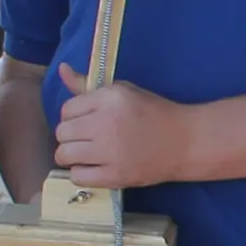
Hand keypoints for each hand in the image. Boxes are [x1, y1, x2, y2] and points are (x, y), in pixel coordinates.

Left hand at [51, 63, 197, 190]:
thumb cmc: (153, 114)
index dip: (75, 116)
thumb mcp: (122, 91)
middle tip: (88, 139)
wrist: (185, 142)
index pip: (66, 110)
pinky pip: (77, 177)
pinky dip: (82, 173)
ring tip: (89, 154)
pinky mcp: (115, 176)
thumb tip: (61, 69)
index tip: (88, 121)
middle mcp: (106, 123)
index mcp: (109, 98)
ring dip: (72, 155)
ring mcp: (110, 151)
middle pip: (62, 132)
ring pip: (63, 155)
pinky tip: (96, 167)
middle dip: (72, 136)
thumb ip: (87, 85)